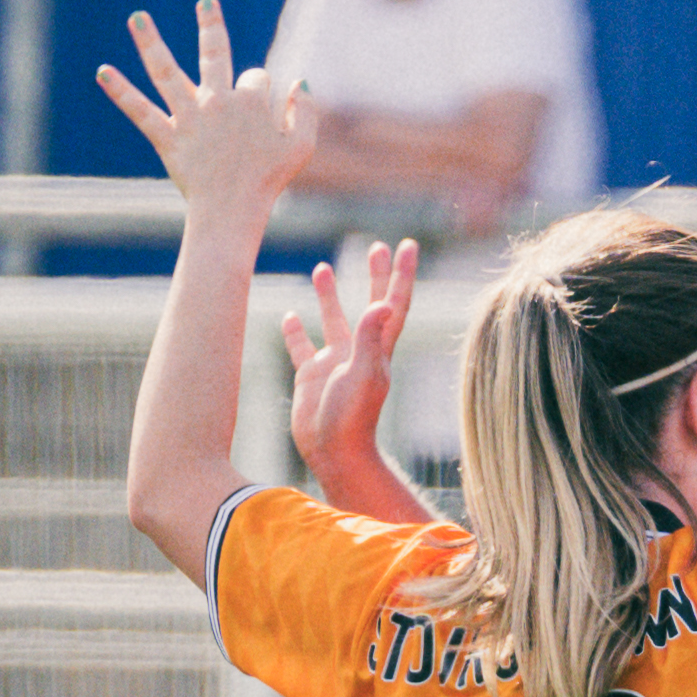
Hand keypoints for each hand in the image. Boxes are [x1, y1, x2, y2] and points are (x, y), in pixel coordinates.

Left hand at [96, 0, 308, 220]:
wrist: (233, 211)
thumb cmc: (269, 180)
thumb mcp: (302, 147)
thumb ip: (306, 111)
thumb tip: (299, 82)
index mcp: (251, 101)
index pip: (257, 78)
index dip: (262, 93)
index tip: (262, 119)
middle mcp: (217, 101)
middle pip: (214, 53)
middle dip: (212, 25)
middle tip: (205, 0)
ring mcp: (189, 117)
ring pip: (166, 71)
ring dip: (150, 42)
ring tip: (136, 17)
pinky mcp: (167, 136)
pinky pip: (140, 111)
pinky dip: (121, 92)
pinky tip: (102, 72)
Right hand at [284, 238, 415, 483]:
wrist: (332, 451)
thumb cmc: (352, 417)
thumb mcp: (364, 374)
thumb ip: (370, 338)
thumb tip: (382, 304)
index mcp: (378, 348)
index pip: (393, 303)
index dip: (400, 274)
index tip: (407, 245)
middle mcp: (358, 352)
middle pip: (369, 304)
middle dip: (373, 276)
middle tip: (375, 246)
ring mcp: (334, 363)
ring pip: (333, 321)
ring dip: (329, 296)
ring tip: (323, 268)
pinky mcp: (311, 377)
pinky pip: (302, 348)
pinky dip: (295, 332)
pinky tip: (289, 315)